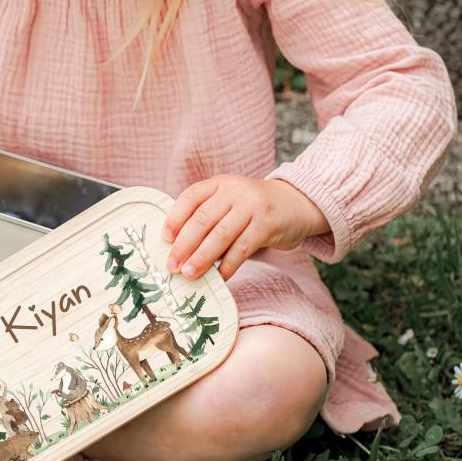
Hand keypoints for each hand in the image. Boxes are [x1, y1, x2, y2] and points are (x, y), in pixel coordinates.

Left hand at [162, 175, 329, 280]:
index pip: (190, 197)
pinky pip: (243, 248)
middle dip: (184, 245)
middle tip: (172, 265)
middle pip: (203, 219)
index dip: (175, 218)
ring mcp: (252, 206)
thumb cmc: (253, 208)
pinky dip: (228, 265)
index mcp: (219, 183)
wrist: (297, 203)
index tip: (164, 239)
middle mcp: (234, 191)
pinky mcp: (267, 224)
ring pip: (221, 235)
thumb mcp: (229, 201)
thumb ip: (208, 215)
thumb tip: (178, 247)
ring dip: (202, 258)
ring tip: (190, 274)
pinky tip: (219, 276)